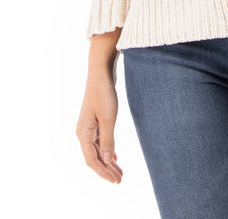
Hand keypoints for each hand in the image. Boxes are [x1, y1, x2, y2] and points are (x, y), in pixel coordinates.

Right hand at [76, 67, 122, 183]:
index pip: (92, 160)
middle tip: (120, 179)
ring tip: (119, 171)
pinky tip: (114, 156)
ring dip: (107, 161)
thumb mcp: (108, 117)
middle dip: (106, 169)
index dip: (104, 172)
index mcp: (83, 133)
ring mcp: (89, 125)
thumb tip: (107, 160)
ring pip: (98, 149)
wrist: (101, 71)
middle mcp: (83, 131)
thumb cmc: (104, 93)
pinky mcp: (95, 119)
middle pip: (94, 156)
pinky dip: (107, 149)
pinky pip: (99, 140)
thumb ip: (108, 139)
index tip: (116, 180)